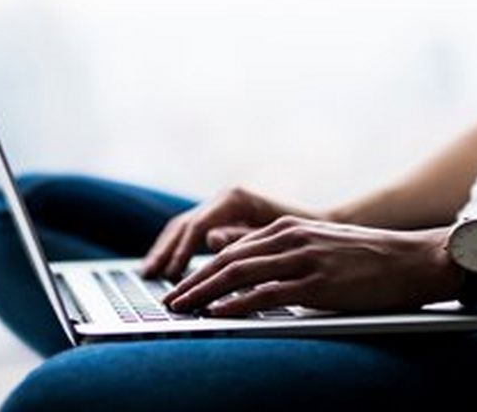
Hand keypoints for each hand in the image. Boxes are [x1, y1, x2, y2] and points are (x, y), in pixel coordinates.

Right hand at [142, 186, 305, 279]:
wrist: (326, 224)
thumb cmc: (307, 233)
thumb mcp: (278, 237)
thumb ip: (243, 238)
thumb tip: (209, 240)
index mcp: (235, 199)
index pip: (197, 227)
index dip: (181, 253)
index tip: (172, 276)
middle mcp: (224, 199)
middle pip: (183, 225)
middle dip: (165, 251)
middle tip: (149, 276)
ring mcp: (220, 207)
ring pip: (182, 228)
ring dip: (165, 251)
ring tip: (149, 274)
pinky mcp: (221, 219)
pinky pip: (190, 234)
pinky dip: (177, 250)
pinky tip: (169, 268)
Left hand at [163, 217, 460, 315]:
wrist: (416, 259)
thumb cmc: (367, 258)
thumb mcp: (317, 246)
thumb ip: (282, 252)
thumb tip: (248, 270)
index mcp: (286, 228)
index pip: (232, 248)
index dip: (201, 267)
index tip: (181, 284)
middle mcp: (289, 238)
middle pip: (227, 259)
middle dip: (193, 279)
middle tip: (169, 298)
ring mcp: (303, 259)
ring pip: (240, 273)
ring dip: (204, 291)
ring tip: (181, 306)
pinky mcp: (318, 283)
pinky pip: (268, 293)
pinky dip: (237, 303)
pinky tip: (218, 312)